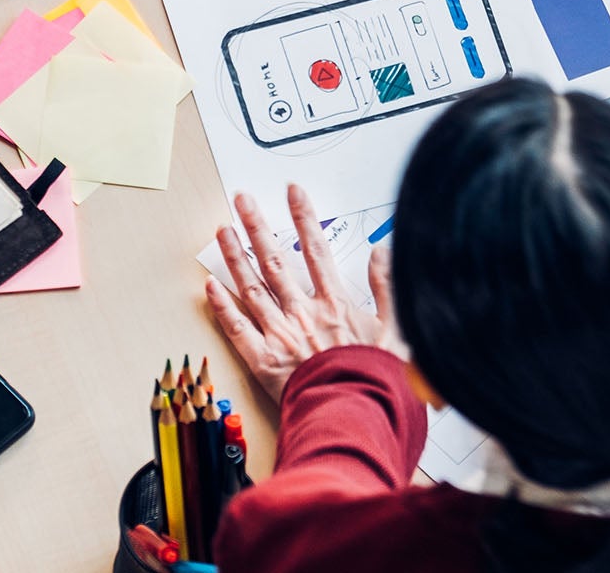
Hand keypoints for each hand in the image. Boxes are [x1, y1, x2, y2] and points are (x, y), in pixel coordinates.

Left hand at [205, 185, 403, 402]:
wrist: (358, 418)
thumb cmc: (380, 382)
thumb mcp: (400, 331)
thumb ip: (388, 289)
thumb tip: (382, 252)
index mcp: (335, 305)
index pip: (316, 249)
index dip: (303, 217)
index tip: (292, 191)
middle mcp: (303, 313)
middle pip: (275, 260)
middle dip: (257, 225)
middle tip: (242, 199)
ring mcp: (281, 336)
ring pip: (251, 287)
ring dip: (235, 257)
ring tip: (221, 229)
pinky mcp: (263, 362)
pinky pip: (237, 329)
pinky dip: (223, 307)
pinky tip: (209, 286)